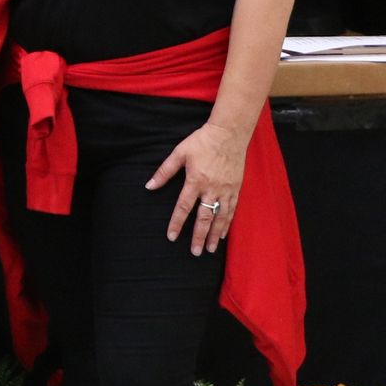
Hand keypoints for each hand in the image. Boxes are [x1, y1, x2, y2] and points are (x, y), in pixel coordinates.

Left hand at [149, 120, 247, 253]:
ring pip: (219, 217)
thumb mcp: (180, 152)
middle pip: (204, 218)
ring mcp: (225, 190)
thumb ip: (164, 171)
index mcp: (195, 180)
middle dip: (198, 236)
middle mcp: (211, 188)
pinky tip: (222, 234)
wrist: (228, 133)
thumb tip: (149, 186)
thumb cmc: (202, 141)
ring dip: (213, 235)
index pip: (184, 207)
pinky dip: (226, 224)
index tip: (171, 236)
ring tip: (209, 249)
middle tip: (194, 252)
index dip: (176, 223)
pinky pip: (231, 210)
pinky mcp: (235, 188)